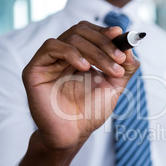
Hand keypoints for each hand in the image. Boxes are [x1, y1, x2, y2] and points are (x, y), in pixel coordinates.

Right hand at [22, 21, 138, 150]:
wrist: (74, 134)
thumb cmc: (91, 112)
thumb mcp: (115, 86)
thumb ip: (126, 67)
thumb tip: (131, 45)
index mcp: (80, 56)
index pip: (90, 32)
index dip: (104, 32)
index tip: (121, 34)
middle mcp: (63, 55)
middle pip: (81, 31)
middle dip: (104, 44)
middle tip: (120, 59)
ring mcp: (49, 61)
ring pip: (70, 38)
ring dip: (95, 52)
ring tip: (111, 70)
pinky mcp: (35, 69)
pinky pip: (51, 48)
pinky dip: (71, 53)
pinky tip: (84, 67)